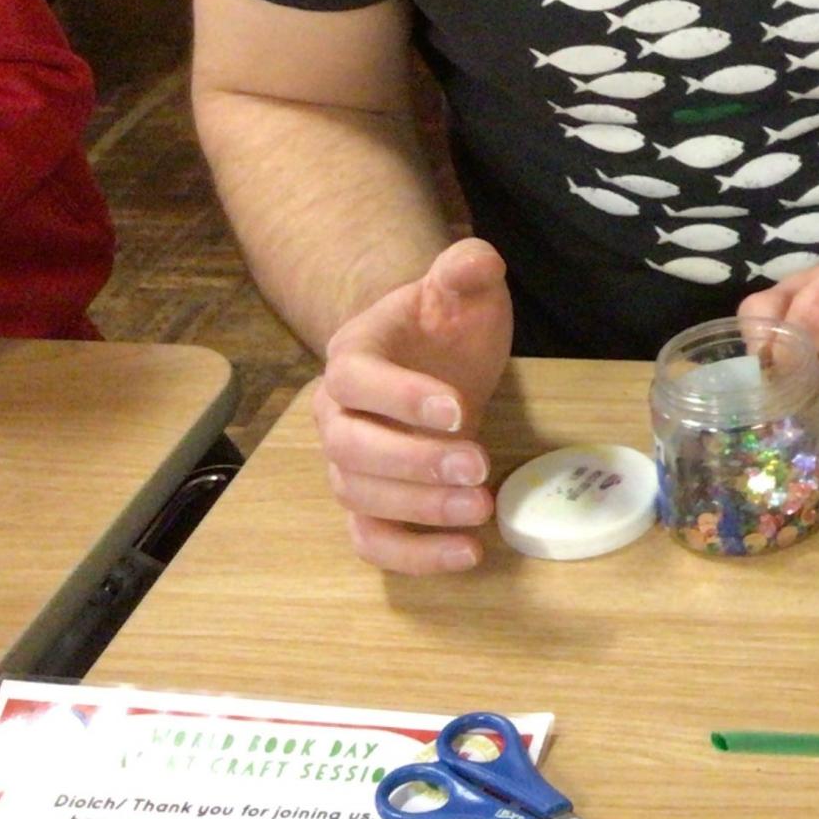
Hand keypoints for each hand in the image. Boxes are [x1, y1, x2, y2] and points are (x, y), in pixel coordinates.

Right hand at [313, 238, 512, 573]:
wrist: (432, 356)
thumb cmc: (444, 323)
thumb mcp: (464, 287)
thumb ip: (466, 268)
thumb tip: (476, 262)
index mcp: (353, 357)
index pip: (359, 380)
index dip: (401, 398)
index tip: (458, 410)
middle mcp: (337, 415)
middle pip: (352, 449)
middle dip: (414, 463)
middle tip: (478, 466)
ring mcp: (350, 465)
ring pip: (361, 498)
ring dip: (420, 512)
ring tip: (482, 508)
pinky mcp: (373, 505)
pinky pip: (373, 540)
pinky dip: (413, 556)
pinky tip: (467, 555)